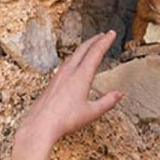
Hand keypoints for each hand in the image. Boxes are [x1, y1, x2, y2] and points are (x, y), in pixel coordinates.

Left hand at [8, 32, 122, 159]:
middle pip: (83, 50)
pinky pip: (66, 63)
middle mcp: (69, 72)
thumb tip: (119, 94)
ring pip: (73, 55)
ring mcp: (59, 76)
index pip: (95, 53)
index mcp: (81, 77)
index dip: (105, 42)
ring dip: (84, 47)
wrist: (40, 125)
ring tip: (91, 46)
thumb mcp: (92, 113)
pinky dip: (75, 57)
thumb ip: (107, 102)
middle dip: (95, 40)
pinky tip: (74, 63)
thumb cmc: (65, 120)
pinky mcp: (53, 82)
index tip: (111, 34)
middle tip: (104, 34)